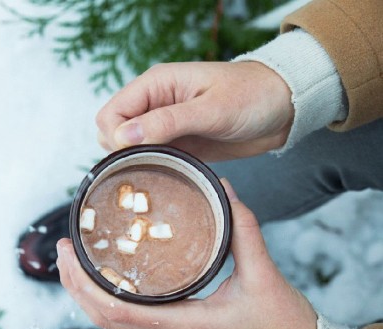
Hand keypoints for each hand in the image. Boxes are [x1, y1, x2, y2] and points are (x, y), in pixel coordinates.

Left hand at [56, 179, 316, 328]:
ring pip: (112, 322)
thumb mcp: (264, 273)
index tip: (69, 252)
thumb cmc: (281, 325)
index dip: (84, 283)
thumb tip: (222, 189)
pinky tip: (107, 277)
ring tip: (74, 262)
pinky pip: (130, 319)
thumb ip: (243, 228)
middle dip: (75, 286)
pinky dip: (109, 299)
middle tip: (62, 250)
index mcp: (184, 324)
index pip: (116, 310)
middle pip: (102, 318)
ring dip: (87, 294)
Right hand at [96, 61, 293, 161]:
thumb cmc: (252, 96)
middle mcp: (154, 104)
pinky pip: (151, 158)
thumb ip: (166, 122)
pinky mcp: (177, 143)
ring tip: (158, 174)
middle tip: (148, 167)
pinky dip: (152, 169)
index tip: (136, 155)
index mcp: (156, 85)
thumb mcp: (210, 109)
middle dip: (121, 153)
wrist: (282, 108)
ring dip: (136, 163)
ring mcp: (164, 125)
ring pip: (129, 148)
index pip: (111, 114)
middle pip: (113, 132)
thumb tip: (123, 137)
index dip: (115, 138)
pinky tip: (165, 178)